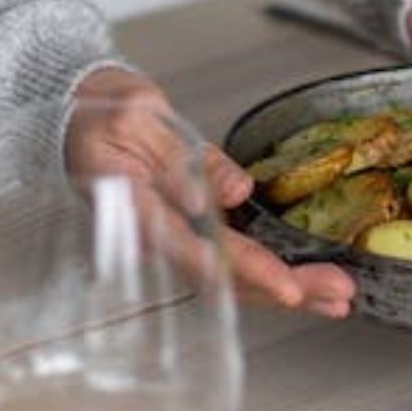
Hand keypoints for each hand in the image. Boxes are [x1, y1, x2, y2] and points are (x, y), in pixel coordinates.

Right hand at [66, 68, 355, 317]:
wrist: (74, 113)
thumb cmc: (100, 112)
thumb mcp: (137, 115)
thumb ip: (184, 156)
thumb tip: (233, 192)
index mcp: (137, 208)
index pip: (198, 252)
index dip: (247, 272)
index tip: (285, 287)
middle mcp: (156, 234)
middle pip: (226, 275)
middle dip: (284, 289)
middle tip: (337, 295)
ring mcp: (173, 235)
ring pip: (232, 275)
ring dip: (286, 287)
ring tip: (337, 298)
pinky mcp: (187, 226)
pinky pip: (230, 257)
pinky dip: (269, 270)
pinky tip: (306, 282)